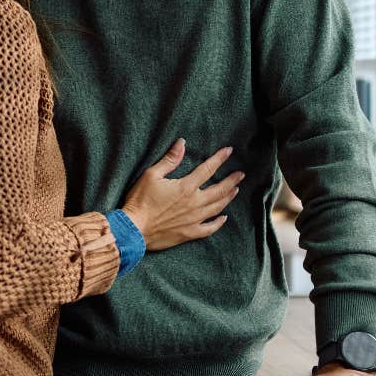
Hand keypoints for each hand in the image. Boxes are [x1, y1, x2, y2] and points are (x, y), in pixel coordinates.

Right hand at [121, 140, 241, 250]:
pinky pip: (209, 228)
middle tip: (240, 174)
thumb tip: (182, 143)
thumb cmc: (140, 200)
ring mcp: (194, 219)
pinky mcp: (189, 233)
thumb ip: (169, 160)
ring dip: (228, 198)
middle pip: (219, 190)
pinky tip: (223, 218)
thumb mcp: (151, 175)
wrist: (134, 229)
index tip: (229, 151)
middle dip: (231, 180)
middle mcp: (194, 203)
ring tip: (235, 190)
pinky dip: (218, 223)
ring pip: (217, 207)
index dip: (219, 159)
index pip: (208, 169)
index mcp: (186, 187)